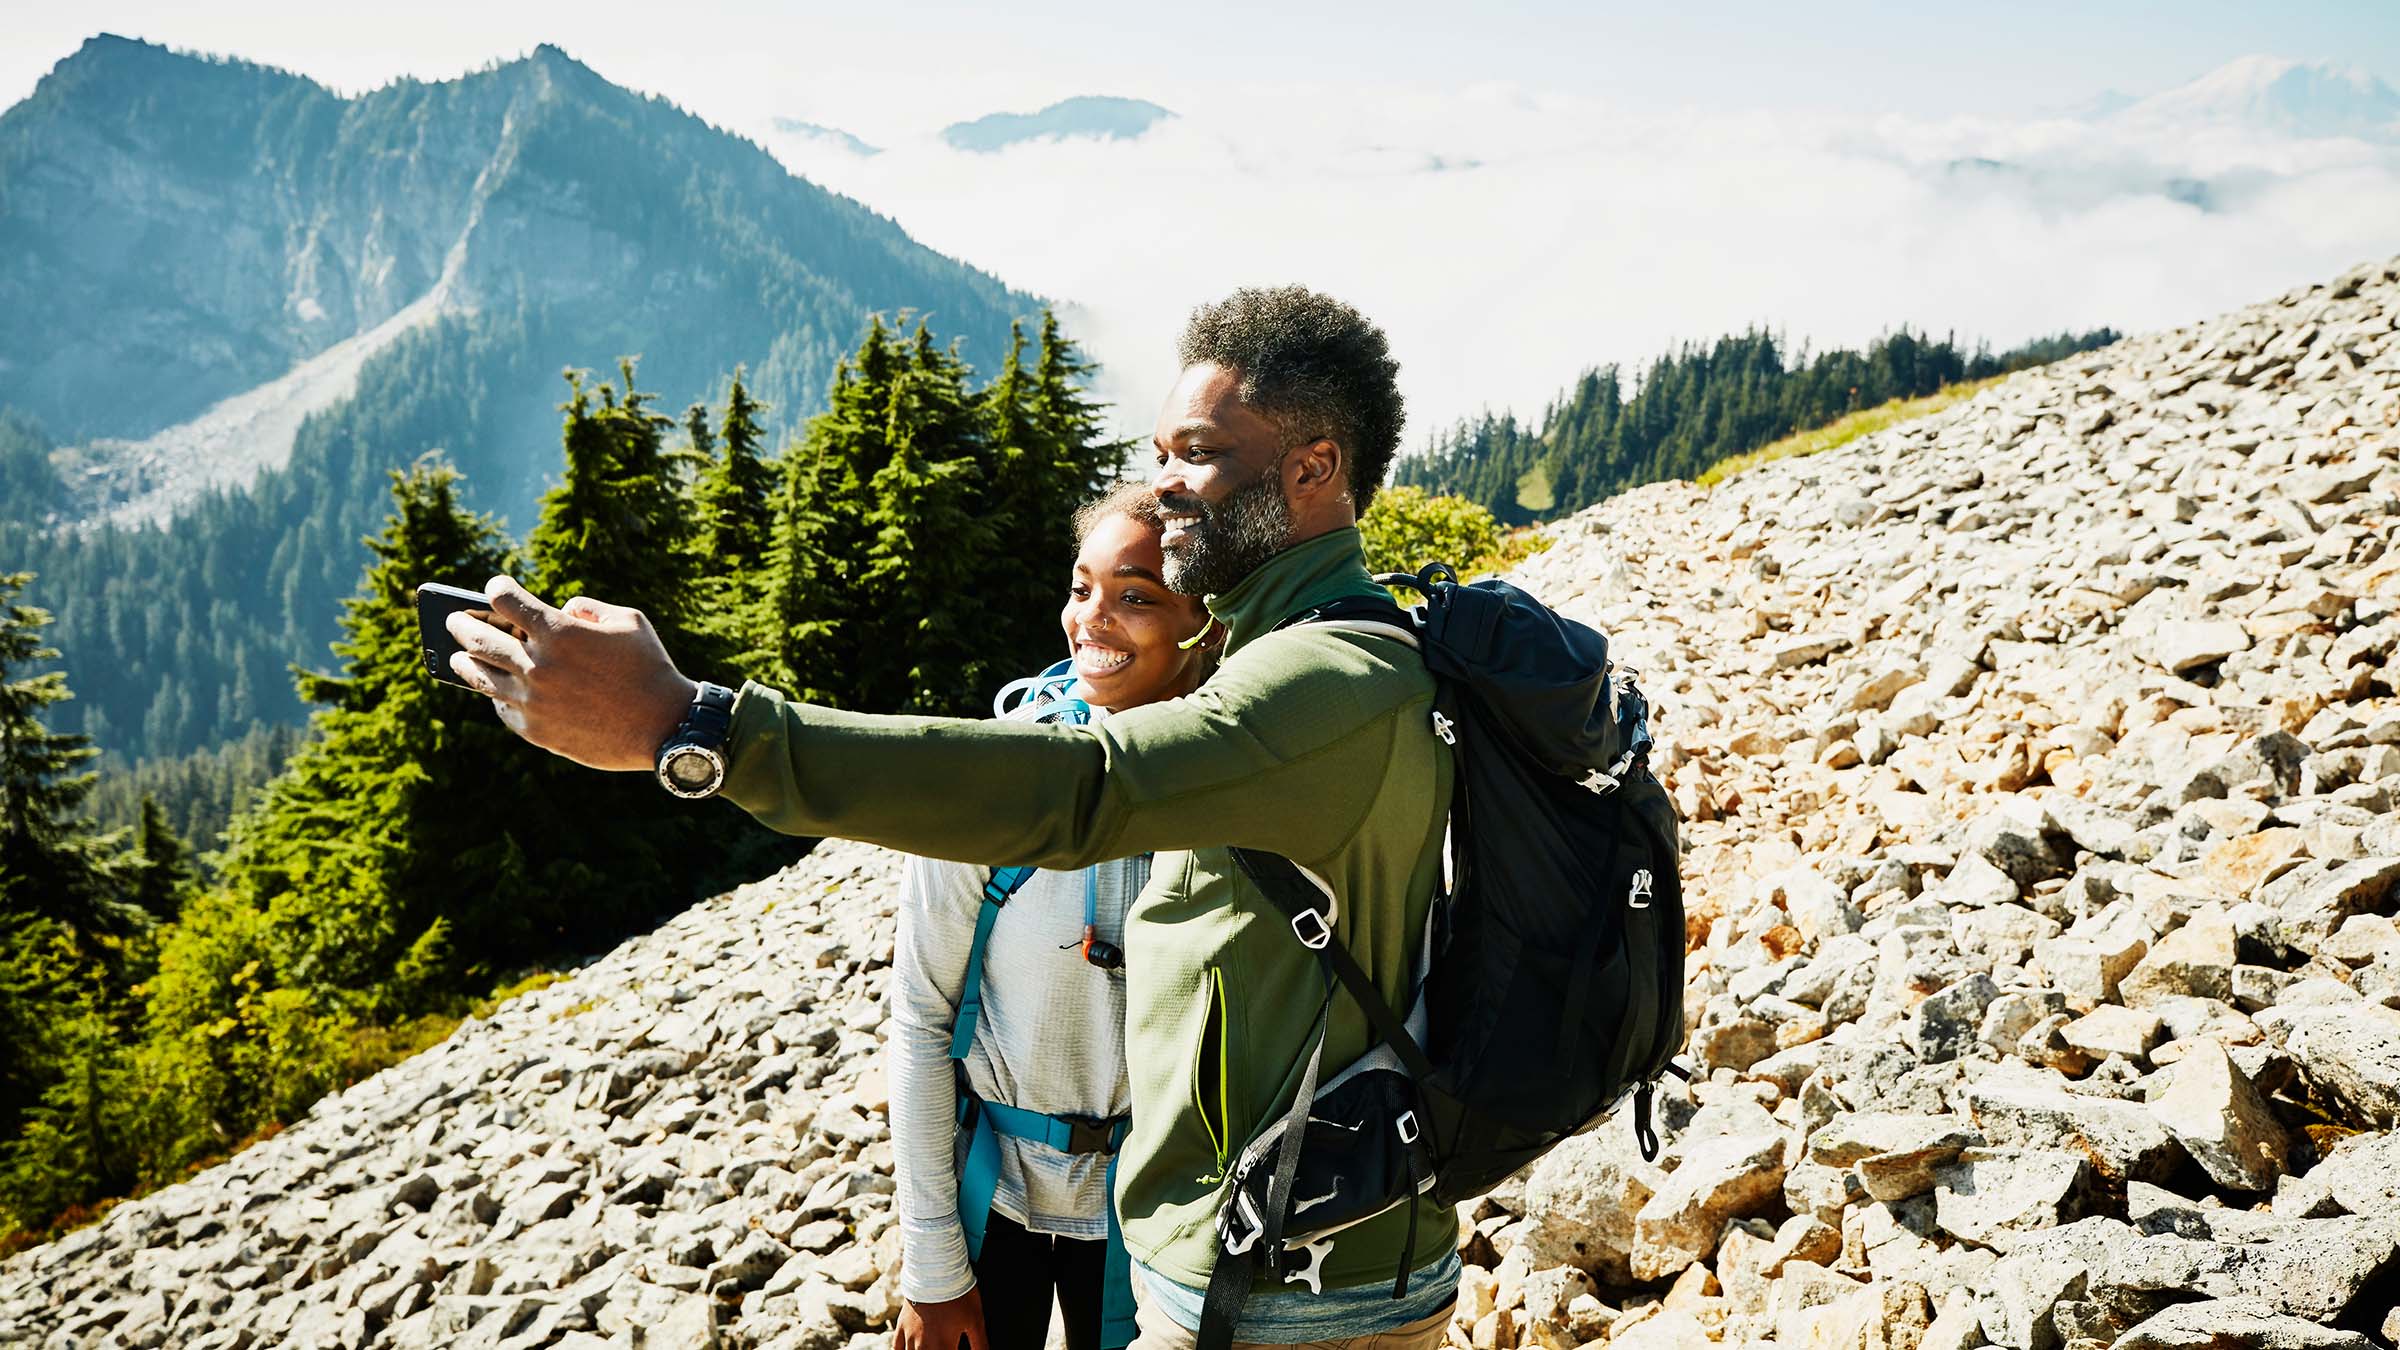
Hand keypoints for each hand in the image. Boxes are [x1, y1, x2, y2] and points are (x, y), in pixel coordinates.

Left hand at [445, 575, 699, 771]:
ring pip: (480, 677)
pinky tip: (495, 691)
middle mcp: (537, 665)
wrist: (663, 726)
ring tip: (459, 658)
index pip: (506, 599)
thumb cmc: (649, 667)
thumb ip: (587, 608)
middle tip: (453, 621)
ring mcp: (532, 700)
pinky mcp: (535, 730)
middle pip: (478, 638)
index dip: (497, 588)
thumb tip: (561, 612)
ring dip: (465, 663)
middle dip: (460, 624)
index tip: (495, 589)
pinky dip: (497, 697)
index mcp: (559, 631)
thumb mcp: (628, 621)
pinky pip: (503, 709)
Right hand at [896, 1290, 989, 1349]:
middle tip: (944, 1347)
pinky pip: (896, 1348)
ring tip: (930, 1349)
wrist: (935, 1271)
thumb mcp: (976, 1320)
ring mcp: (910, 1337)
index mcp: (944, 1347)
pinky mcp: (901, 1326)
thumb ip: (981, 1345)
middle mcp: (924, 1347)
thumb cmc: (959, 1295)